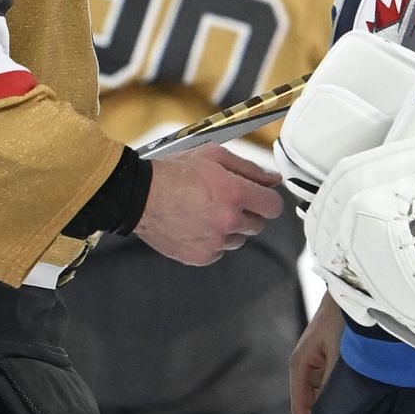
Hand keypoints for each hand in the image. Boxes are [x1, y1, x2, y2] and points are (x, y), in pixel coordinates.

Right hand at [133, 145, 283, 265]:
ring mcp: (215, 242)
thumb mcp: (214, 156)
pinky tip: (196, 224)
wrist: (140, 196)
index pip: (274, 206)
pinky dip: (213, 240)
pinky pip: (219, 250)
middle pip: (258, 224)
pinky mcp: (202, 256)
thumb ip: (249, 169)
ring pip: (239, 239)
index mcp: (235, 193)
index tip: (260, 197)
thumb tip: (273, 180)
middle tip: (225, 200)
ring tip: (206, 211)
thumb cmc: (174, 173)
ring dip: (230, 228)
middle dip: (247, 212)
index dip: (267, 199)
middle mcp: (228, 220)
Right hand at [291, 295, 354, 413]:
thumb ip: (332, 382)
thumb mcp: (338, 353)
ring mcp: (315, 367)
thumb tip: (332, 412)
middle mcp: (304, 369)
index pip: (301, 408)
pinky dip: (337, 406)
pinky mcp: (326, 364)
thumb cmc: (341, 319)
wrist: (349, 295)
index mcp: (300, 367)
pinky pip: (327, 392)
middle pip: (310, 409)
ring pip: (319, 403)